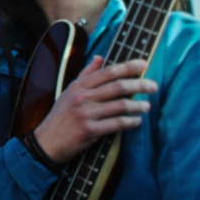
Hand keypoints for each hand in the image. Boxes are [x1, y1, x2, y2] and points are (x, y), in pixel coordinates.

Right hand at [32, 56, 153, 163]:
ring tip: (147, 106)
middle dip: (139, 85)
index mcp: (78, 86)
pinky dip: (130, 122)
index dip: (128, 67)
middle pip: (117, 87)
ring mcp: (85, 114)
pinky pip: (116, 124)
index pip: (107, 72)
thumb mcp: (69, 91)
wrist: (46, 142)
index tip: (144, 64)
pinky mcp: (89, 131)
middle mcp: (82, 97)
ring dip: (138, 106)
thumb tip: (100, 58)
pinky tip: (137, 121)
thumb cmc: (60, 116)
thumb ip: (86, 74)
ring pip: (120, 106)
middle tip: (154, 86)